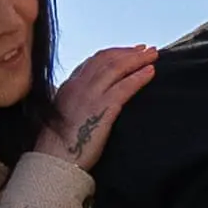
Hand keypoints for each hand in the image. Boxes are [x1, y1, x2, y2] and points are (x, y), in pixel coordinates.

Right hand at [36, 43, 162, 167]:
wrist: (54, 159)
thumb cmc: (57, 145)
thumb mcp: (61, 116)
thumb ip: (72, 104)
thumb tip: (82, 105)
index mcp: (69, 86)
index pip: (93, 62)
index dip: (113, 54)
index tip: (127, 52)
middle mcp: (78, 85)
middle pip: (107, 60)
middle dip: (128, 52)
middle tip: (145, 49)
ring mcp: (90, 95)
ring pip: (117, 68)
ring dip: (137, 59)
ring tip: (153, 55)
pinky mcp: (102, 108)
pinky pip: (124, 87)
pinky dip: (138, 77)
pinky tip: (151, 72)